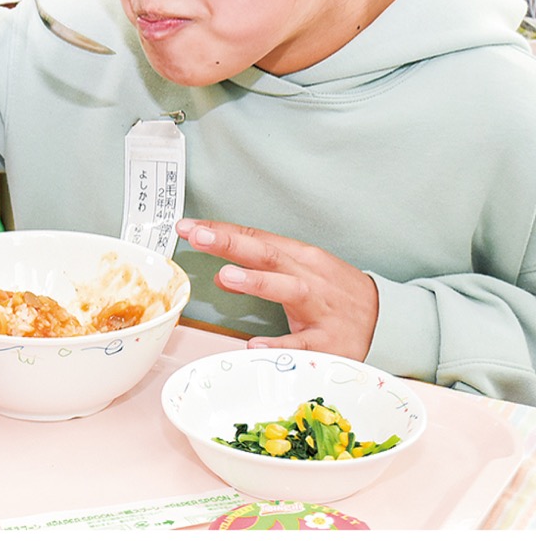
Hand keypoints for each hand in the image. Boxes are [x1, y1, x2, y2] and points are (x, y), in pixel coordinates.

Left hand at [176, 217, 378, 360]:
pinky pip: (304, 344)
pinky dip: (282, 345)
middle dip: (232, 244)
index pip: (255, 237)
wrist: (388, 320)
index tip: (187, 227)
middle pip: (267, 254)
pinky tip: (256, 346)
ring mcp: (320, 308)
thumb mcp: (299, 274)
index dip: (221, 231)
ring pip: (289, 289)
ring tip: (226, 276)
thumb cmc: (334, 293)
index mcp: (298, 257)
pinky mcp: (330, 342)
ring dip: (258, 282)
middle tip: (199, 236)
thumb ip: (260, 270)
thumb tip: (221, 272)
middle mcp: (308, 276)